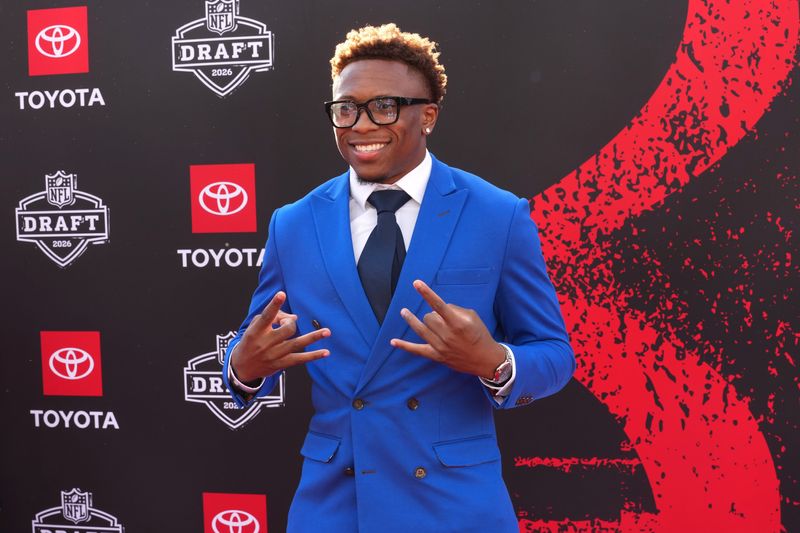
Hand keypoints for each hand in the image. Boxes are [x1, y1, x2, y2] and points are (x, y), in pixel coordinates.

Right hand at [231, 291, 330, 381]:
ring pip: (296, 344)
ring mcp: (274, 355)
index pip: (266, 316)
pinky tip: (326, 352)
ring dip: (313, 337)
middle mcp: (265, 343)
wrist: (242, 367)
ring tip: (327, 332)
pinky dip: (313, 356)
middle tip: (290, 322)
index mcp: (256, 331)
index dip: (274, 305)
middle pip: (285, 330)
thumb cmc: (251, 341)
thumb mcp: (255, 326)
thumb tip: (295, 317)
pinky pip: (299, 359)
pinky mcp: (281, 364)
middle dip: (291, 323)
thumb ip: (273, 318)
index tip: (281, 294)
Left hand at [390, 280, 505, 378]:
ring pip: (421, 329)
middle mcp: (447, 334)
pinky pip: (417, 350)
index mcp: (457, 323)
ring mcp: (440, 347)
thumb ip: (454, 309)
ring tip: (404, 311)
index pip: (438, 304)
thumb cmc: (480, 335)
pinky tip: (393, 341)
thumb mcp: (472, 317)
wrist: (485, 359)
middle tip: (440, 318)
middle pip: (428, 317)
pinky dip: (404, 346)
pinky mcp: (436, 356)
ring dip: (411, 319)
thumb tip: (438, 308)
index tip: (416, 283)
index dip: (426, 293)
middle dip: (432, 314)